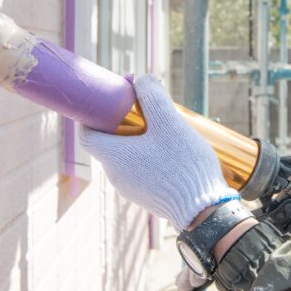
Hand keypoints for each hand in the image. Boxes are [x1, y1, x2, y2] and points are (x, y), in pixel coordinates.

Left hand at [80, 74, 237, 228]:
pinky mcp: (146, 196)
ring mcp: (130, 188)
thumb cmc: (183, 165)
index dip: (93, 113)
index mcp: (113, 156)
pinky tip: (173, 150)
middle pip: (109, 141)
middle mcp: (115, 175)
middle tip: (147, 107)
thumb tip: (140, 79)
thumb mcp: (170, 122)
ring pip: (127, 155)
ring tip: (167, 128)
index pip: (86, 132)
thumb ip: (152, 96)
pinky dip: (149, 155)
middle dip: (124, 121)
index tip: (110, 100)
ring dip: (140, 138)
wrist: (203, 211)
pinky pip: (140, 168)